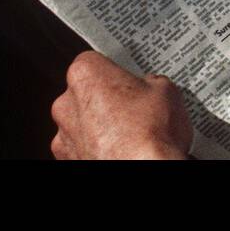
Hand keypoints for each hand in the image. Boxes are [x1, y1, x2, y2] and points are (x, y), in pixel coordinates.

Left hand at [50, 51, 192, 159]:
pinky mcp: (67, 161)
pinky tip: (121, 150)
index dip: (115, 71)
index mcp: (85, 74)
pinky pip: (82, 148)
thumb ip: (151, 82)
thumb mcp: (166, 90)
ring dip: (100, 126)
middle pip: (85, 93)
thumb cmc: (151, 131)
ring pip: (81, 123)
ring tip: (131, 134)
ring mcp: (64, 135)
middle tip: (135, 107)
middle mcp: (66, 103)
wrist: (145, 168)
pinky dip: (97, 149)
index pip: (94, 62)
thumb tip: (151, 87)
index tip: (129, 79)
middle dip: (106, 99)